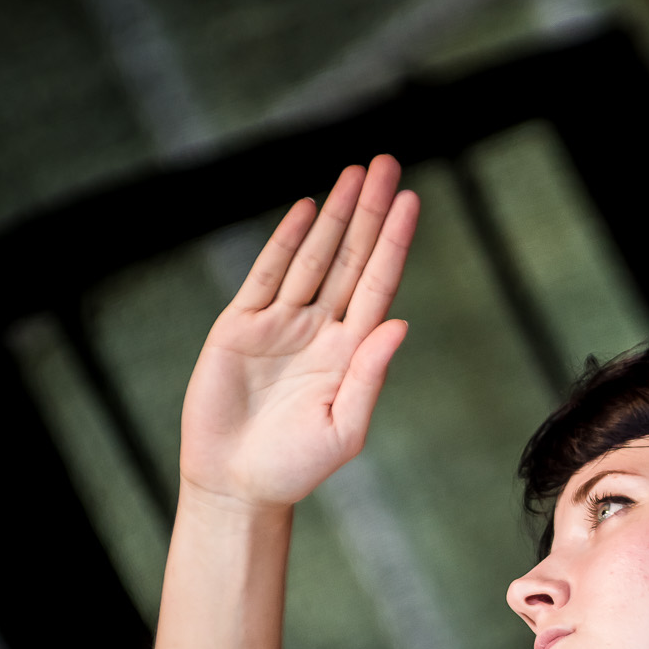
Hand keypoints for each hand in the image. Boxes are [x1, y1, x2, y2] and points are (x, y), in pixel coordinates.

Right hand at [179, 155, 417, 508]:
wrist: (236, 483)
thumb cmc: (294, 468)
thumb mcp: (344, 428)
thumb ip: (371, 375)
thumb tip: (399, 324)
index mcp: (351, 354)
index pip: (378, 286)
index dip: (395, 244)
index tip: (413, 202)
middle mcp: (320, 331)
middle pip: (351, 259)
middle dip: (371, 213)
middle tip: (389, 165)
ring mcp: (281, 324)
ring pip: (314, 256)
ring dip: (335, 214)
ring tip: (356, 172)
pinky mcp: (241, 325)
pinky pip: (268, 272)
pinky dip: (287, 239)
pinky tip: (309, 208)